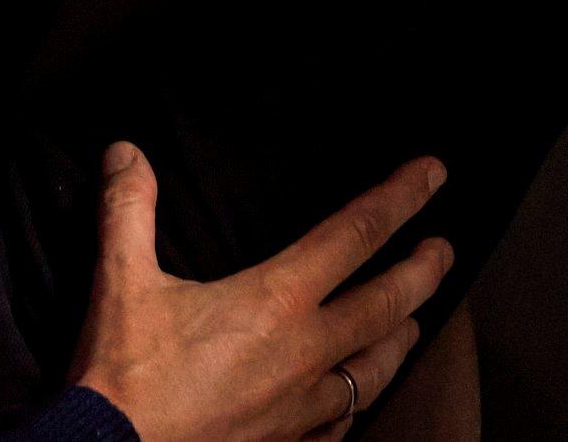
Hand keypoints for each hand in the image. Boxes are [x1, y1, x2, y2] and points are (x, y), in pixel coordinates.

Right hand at [72, 143, 448, 441]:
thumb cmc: (122, 377)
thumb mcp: (121, 284)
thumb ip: (129, 212)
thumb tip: (124, 151)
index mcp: (277, 302)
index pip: (357, 234)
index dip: (401, 198)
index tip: (433, 175)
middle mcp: (304, 353)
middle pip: (388, 304)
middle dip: (424, 272)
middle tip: (446, 250)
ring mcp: (301, 409)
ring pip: (375, 372)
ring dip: (400, 340)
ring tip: (415, 323)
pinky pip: (339, 425)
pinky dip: (354, 406)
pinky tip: (352, 402)